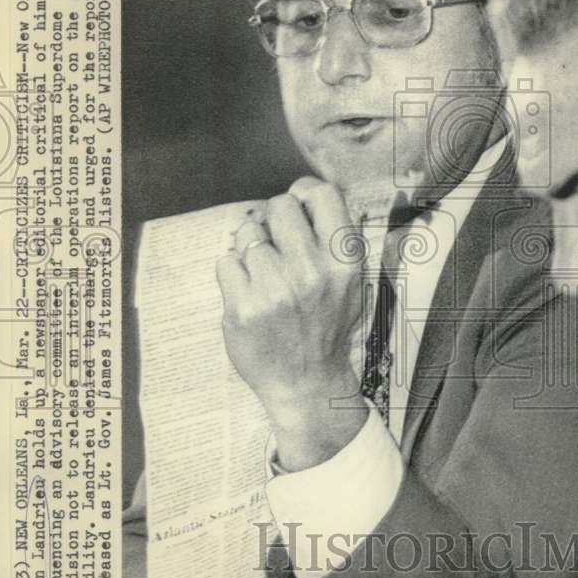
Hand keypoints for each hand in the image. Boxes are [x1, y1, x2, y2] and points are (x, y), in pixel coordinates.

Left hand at [217, 177, 367, 470]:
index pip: (323, 195)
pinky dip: (232, 271)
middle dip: (272, 219)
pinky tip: (247, 290)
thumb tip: (304, 195)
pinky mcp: (242, 307)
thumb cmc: (327, 328)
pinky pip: (226, 261)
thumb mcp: (352, 284)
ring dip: (250, 247)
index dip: (304, 193)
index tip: (297, 204)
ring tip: (262, 272)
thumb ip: (335, 241)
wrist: (308, 384)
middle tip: (274, 242)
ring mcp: (275, 290)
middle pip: (279, 206)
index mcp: (344, 262)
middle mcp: (312, 272)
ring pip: (247, 233)